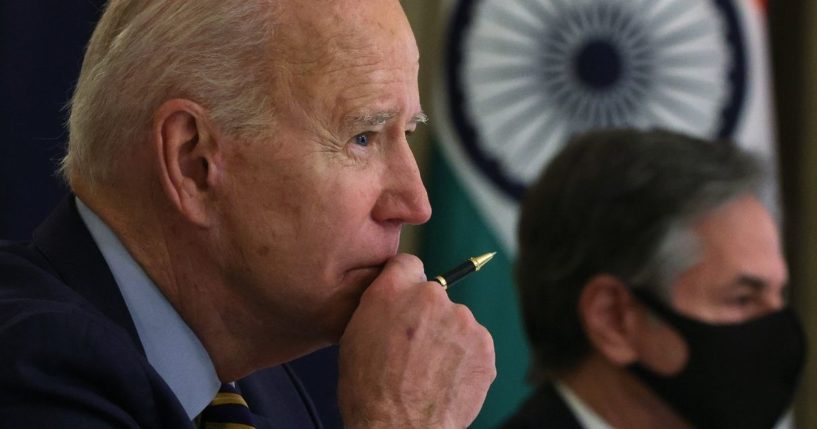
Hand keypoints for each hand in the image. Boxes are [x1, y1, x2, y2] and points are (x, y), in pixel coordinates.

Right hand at [337, 254, 495, 428]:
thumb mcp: (355, 335)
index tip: (405, 301)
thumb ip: (379, 304)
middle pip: (435, 295)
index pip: (408, 264)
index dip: (405, 283)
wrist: (398, 428)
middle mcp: (431, 297)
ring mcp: (463, 320)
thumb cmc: (368, 389)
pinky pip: (474, 344)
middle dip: (427, 316)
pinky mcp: (484, 346)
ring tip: (429, 371)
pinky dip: (464, 358)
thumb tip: (394, 297)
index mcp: (395, 290)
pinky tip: (445, 379)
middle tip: (414, 349)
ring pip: (456, 321)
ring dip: (447, 338)